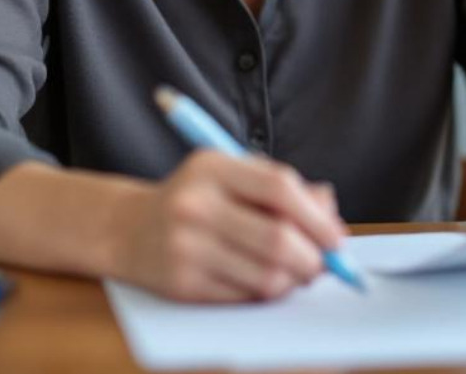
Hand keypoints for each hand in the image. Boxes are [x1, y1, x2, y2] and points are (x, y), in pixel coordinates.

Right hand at [109, 150, 346, 302]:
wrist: (127, 229)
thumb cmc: (197, 198)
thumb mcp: (233, 174)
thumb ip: (284, 186)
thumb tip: (331, 214)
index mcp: (212, 167)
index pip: (279, 188)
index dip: (317, 217)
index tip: (337, 238)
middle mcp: (195, 205)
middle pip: (278, 239)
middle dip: (314, 258)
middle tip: (324, 265)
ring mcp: (185, 247)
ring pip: (266, 276)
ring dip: (294, 280)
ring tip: (297, 273)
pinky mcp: (181, 284)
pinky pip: (244, 298)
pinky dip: (266, 294)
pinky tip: (264, 282)